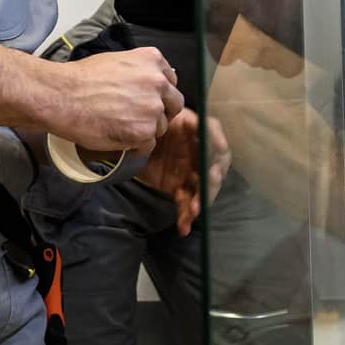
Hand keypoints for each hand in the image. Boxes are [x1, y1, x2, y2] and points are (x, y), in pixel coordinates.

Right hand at [46, 48, 184, 151]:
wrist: (62, 96)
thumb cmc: (81, 79)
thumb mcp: (117, 61)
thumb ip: (140, 72)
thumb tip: (150, 85)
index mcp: (152, 60)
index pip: (171, 82)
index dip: (159, 94)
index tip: (148, 100)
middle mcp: (158, 82)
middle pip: (173, 104)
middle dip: (160, 113)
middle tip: (138, 118)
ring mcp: (153, 107)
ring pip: (161, 126)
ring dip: (145, 130)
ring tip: (120, 126)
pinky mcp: (144, 131)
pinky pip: (148, 144)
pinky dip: (135, 145)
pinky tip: (118, 137)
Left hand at [135, 111, 231, 235]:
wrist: (128, 140)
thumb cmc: (149, 123)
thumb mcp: (164, 116)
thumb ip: (179, 119)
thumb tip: (198, 122)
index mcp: (199, 134)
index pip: (215, 143)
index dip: (217, 150)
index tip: (215, 158)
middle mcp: (200, 155)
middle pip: (214, 170)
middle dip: (211, 181)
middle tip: (207, 187)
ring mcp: (190, 173)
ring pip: (201, 190)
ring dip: (199, 202)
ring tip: (193, 211)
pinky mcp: (179, 188)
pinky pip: (185, 203)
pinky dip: (185, 217)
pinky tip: (183, 228)